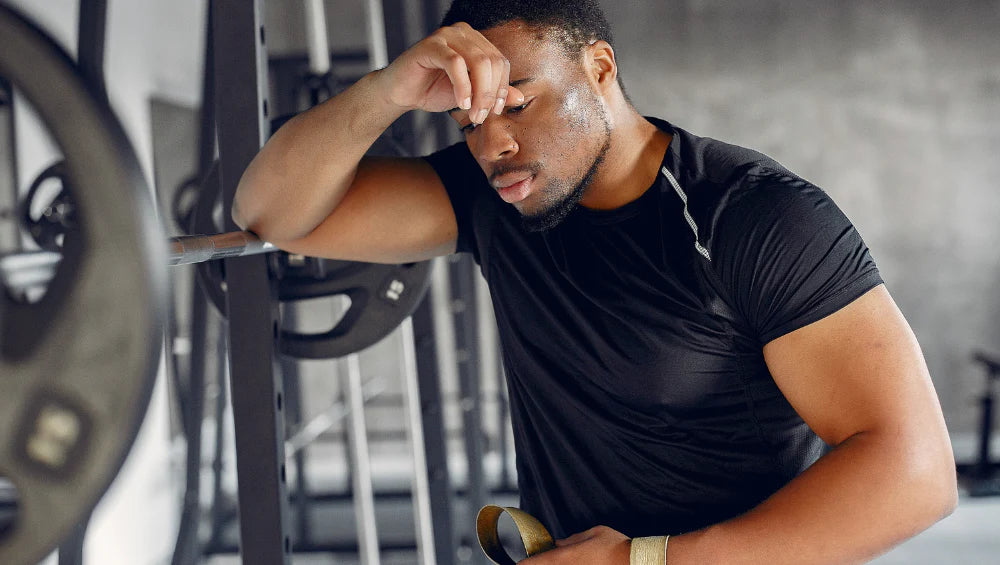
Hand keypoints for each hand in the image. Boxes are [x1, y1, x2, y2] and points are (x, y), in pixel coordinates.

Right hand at [376, 22, 524, 123]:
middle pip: (492, 62)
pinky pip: (455, 63)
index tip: (495, 111)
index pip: (501, 62)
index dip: (502, 88)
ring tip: (472, 113)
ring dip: (478, 93)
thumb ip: (493, 93)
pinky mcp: (430, 45)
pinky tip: (460, 103)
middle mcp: (463, 32)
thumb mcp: (470, 95)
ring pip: (477, 62)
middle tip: (481, 117)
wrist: (401, 93)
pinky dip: (462, 86)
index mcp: (475, 41)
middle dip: (490, 94)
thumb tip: (520, 97)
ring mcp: (446, 35)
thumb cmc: (434, 91)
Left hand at [521, 525, 630, 564]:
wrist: (636, 562)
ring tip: (559, 561)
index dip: (524, 564)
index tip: (518, 563)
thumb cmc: (616, 546)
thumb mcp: (594, 533)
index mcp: (566, 557)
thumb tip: (559, 543)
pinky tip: (576, 563)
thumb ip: (573, 539)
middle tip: (534, 562)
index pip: (536, 563)